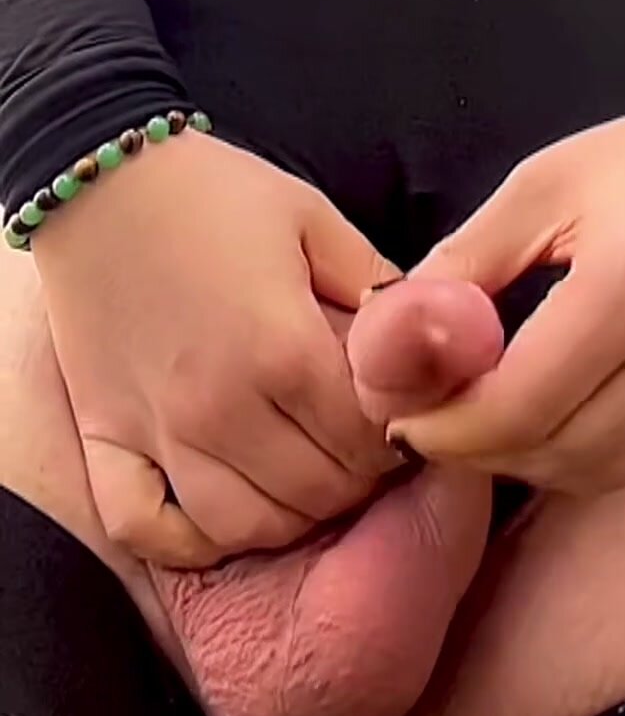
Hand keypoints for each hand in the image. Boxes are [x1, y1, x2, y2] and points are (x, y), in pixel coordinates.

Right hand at [34, 128, 400, 566]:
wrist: (100, 179)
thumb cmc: (214, 194)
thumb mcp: (314, 220)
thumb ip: (377, 287)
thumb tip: (433, 339)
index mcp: (282, 348)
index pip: (368, 442)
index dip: (398, 436)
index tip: (400, 415)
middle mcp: (220, 406)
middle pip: (317, 493)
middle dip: (356, 477)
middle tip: (359, 443)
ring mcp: (157, 431)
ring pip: (244, 525)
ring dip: (290, 512)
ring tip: (306, 471)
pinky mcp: (106, 437)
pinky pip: (147, 528)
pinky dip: (189, 536)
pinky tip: (223, 504)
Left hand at [387, 108, 624, 495]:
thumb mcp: (536, 191)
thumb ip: (460, 267)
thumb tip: (385, 346)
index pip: (519, 404)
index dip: (448, 426)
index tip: (401, 417)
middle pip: (556, 451)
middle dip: (481, 447)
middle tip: (434, 420)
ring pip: (598, 472)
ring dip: (532, 457)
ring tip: (490, 413)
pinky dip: (588, 450)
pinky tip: (563, 404)